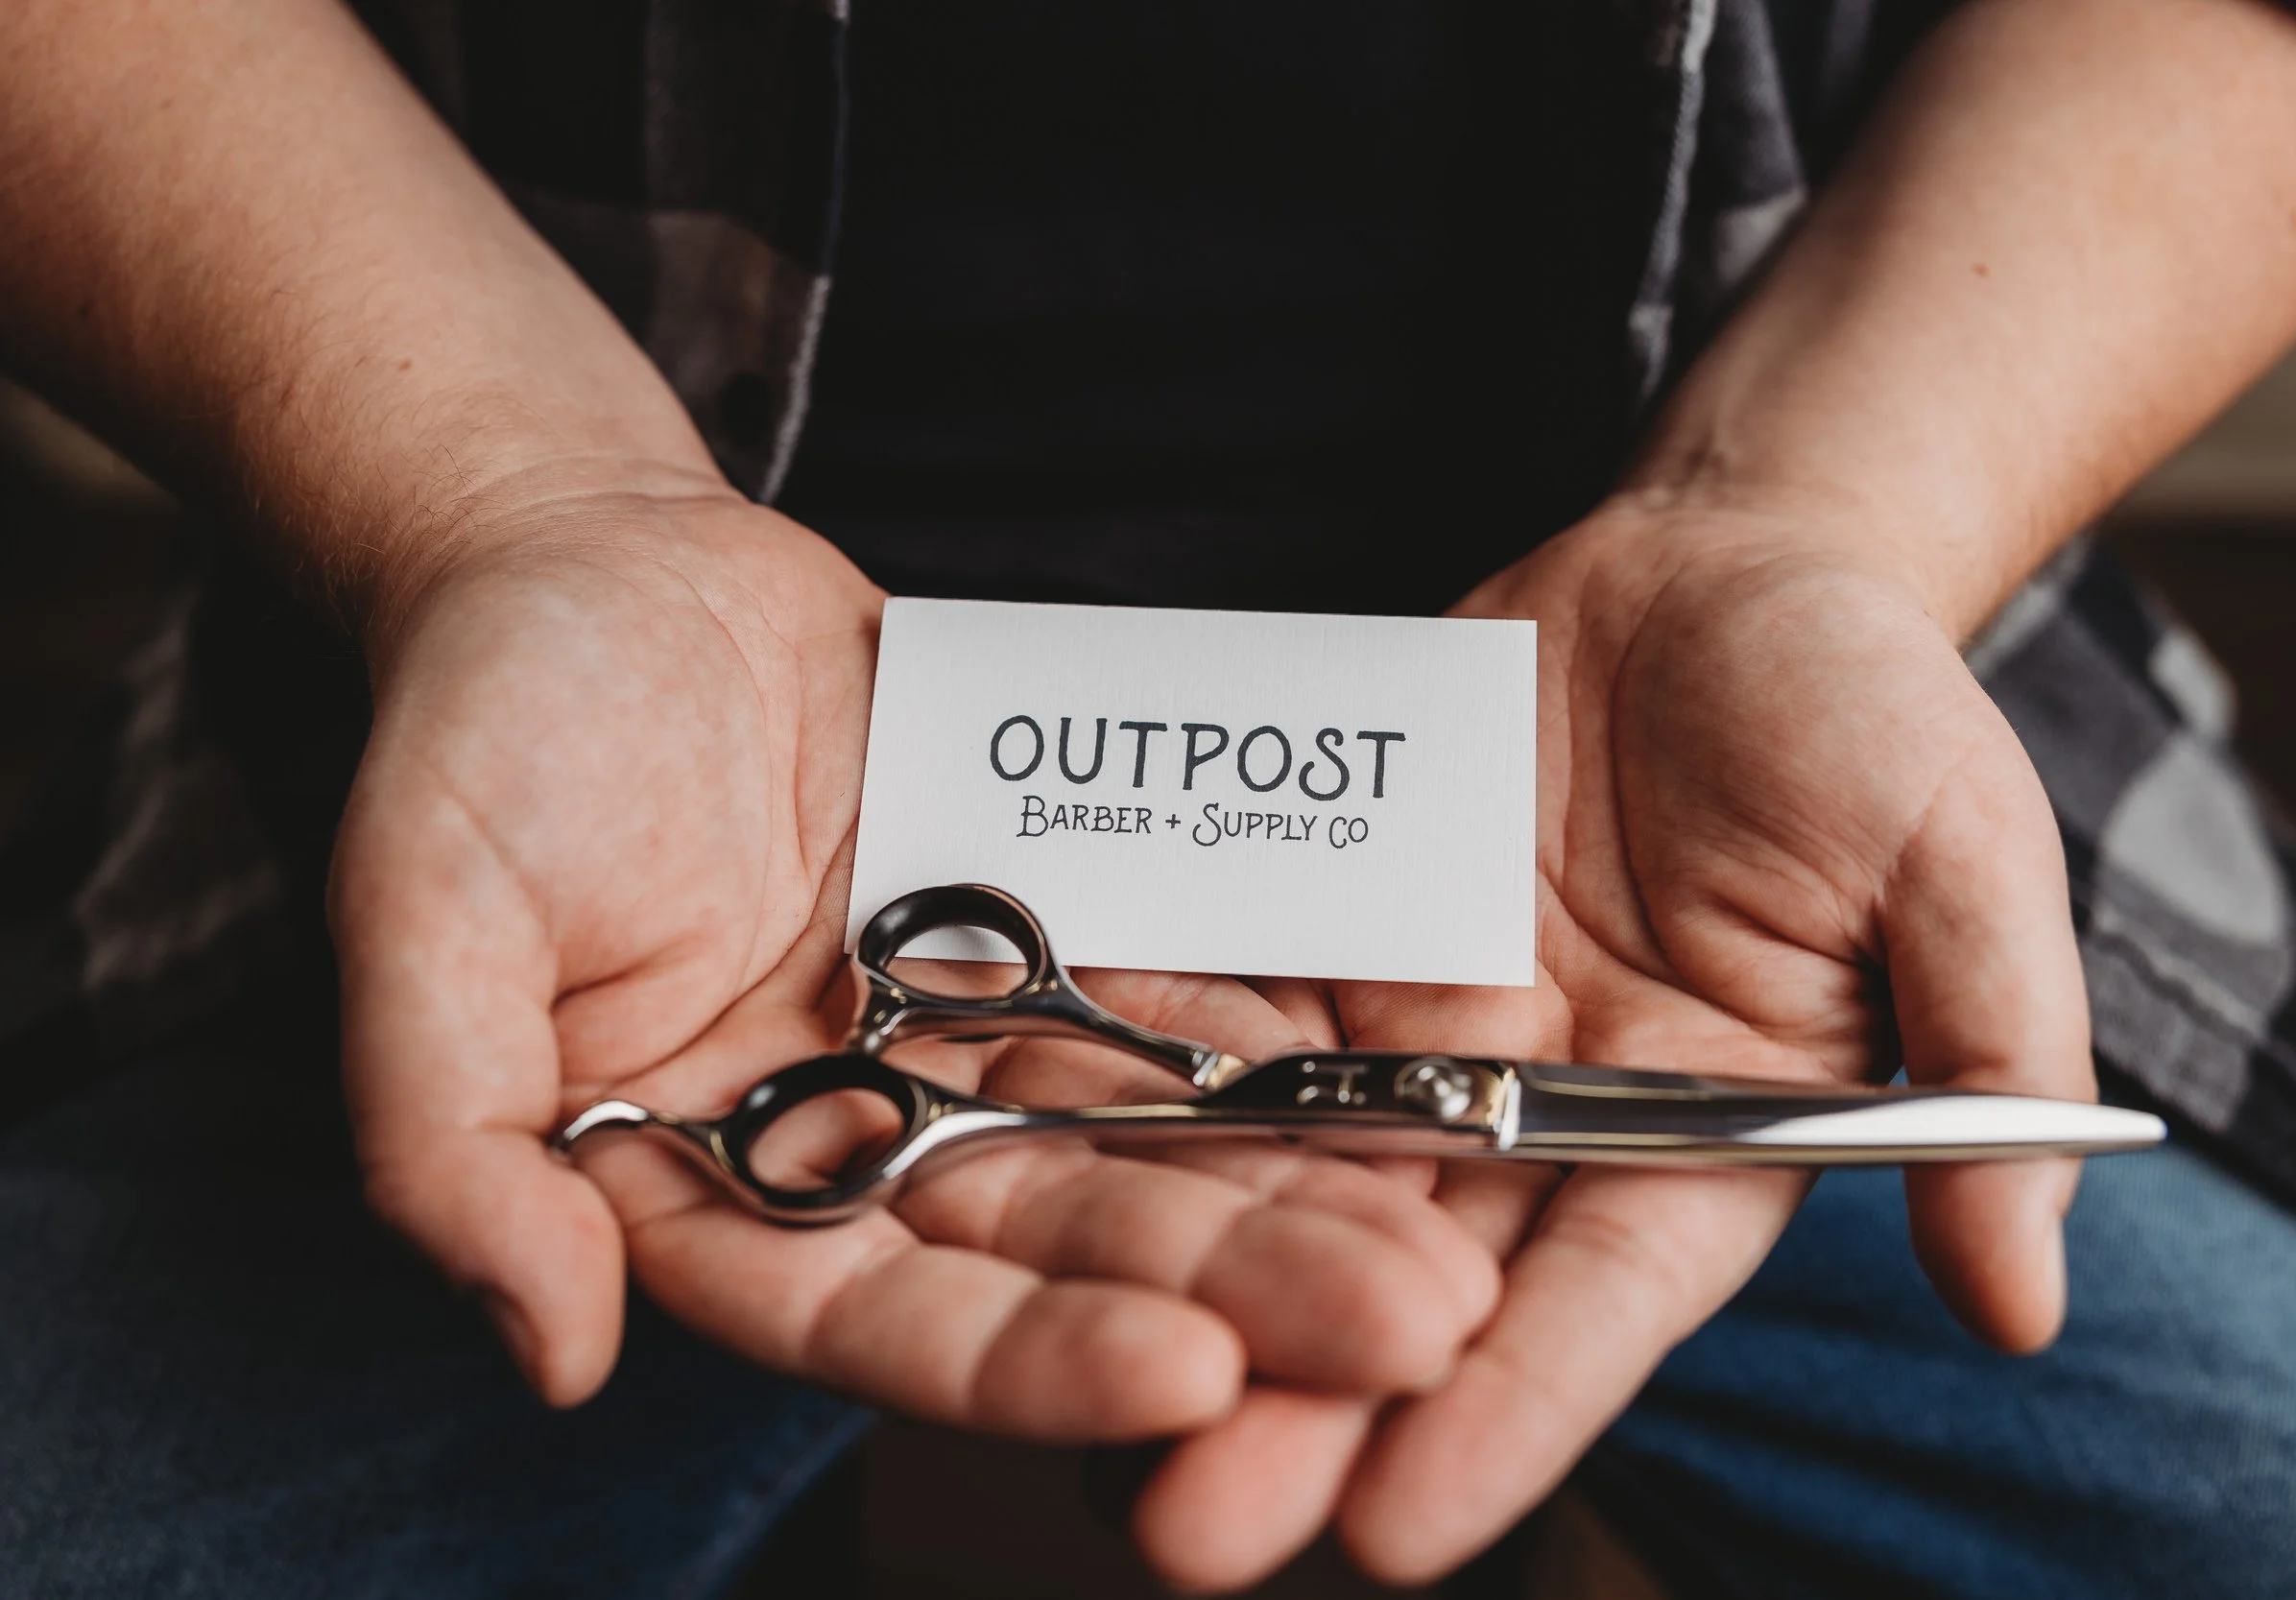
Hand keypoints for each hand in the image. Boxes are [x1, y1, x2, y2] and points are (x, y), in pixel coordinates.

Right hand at [328, 470, 1496, 1456]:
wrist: (594, 560)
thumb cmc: (482, 734)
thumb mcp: (418, 918)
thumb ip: (449, 1137)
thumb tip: (542, 1353)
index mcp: (700, 1187)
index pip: (872, 1316)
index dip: (1028, 1360)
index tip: (1191, 1383)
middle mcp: (846, 1139)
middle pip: (1053, 1247)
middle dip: (1231, 1291)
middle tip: (1411, 1326)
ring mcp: (951, 1037)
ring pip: (1138, 1137)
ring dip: (1294, 1188)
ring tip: (1453, 1234)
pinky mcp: (1034, 927)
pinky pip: (1169, 985)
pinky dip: (1279, 1032)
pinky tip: (1410, 1067)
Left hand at [1125, 495, 2093, 1587]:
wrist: (1717, 565)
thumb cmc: (1867, 707)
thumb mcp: (1963, 859)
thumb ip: (1983, 1059)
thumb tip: (2025, 1299)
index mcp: (1704, 1132)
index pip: (1601, 1300)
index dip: (1509, 1411)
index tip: (1402, 1532)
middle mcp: (1544, 1109)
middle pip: (1413, 1275)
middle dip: (1301, 1402)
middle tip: (1179, 1529)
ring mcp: (1422, 1027)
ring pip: (1289, 1172)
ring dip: (1185, 1277)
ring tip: (1073, 1396)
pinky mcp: (1331, 934)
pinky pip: (1223, 1007)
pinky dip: (1132, 1082)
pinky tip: (1023, 1158)